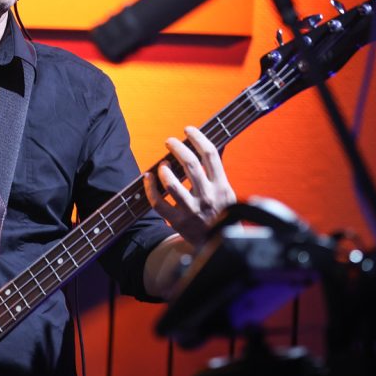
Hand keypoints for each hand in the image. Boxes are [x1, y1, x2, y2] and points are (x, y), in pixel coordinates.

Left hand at [144, 126, 235, 247]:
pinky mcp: (178, 222)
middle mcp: (208, 196)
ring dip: (164, 169)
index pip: (210, 155)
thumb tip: (211, 146)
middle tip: (169, 141)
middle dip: (177, 148)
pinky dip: (150, 188)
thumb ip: (217, 172)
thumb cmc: (220, 213)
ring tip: (162, 164)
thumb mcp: (227, 193)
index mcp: (222, 186)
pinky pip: (158, 202)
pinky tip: (148, 178)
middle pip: (190, 164)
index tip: (188, 129)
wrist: (218, 245)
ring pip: (173, 184)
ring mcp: (192, 210)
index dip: (198, 138)